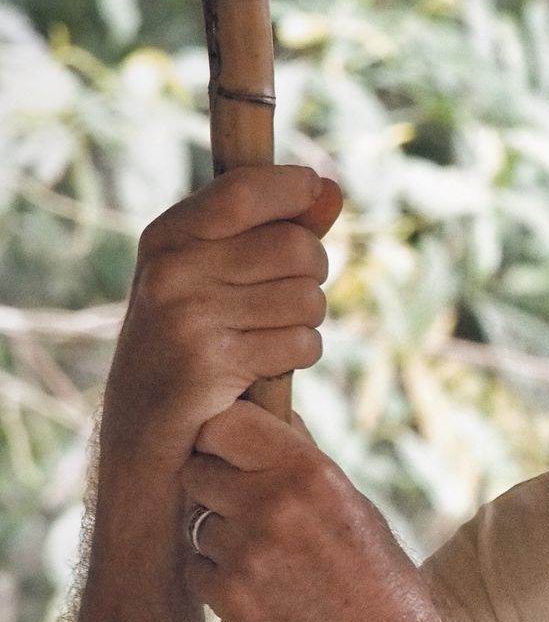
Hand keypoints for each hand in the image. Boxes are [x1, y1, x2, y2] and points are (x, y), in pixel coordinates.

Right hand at [99, 166, 341, 483]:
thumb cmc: (192, 339)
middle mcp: (172, 270)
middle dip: (312, 274)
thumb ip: (277, 228)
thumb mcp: (218, 273)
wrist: (145, 433)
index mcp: (169, 237)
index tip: (311, 191)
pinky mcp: (212, 363)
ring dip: (306, 322)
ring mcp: (189, 316)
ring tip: (266, 336)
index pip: (245, 190)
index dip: (294, 188)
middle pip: (298, 248)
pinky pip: (302, 344)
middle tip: (284, 299)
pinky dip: (298, 358)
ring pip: (309, 299)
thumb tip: (331, 189)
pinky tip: (264, 368)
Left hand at [181, 400, 434, 621]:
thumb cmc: (376, 572)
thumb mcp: (350, 501)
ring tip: (267, 555)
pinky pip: (195, 567)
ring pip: (195, 521)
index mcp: (310, 471)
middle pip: (197, 469)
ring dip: (218, 533)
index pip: (225, 422)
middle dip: (214, 482)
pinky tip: (261, 586)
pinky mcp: (228, 599)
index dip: (221, 434)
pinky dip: (217, 575)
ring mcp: (246, 553)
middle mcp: (273, 505)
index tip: (230, 446)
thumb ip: (301, 459)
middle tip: (244, 503)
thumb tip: (262, 414)